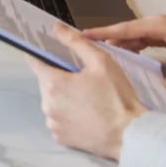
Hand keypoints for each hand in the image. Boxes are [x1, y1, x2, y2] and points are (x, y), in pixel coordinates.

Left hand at [26, 23, 145, 160]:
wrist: (131, 136)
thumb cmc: (116, 97)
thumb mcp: (101, 62)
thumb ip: (75, 42)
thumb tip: (56, 28)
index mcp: (52, 83)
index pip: (34, 61)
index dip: (40, 53)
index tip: (49, 51)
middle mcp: (46, 104)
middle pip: (46, 82)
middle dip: (59, 76)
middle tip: (82, 78)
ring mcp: (52, 123)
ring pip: (52, 101)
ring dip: (63, 96)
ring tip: (86, 98)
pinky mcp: (61, 138)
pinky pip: (58, 119)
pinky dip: (67, 114)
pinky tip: (85, 114)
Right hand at [85, 12, 165, 94]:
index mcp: (155, 25)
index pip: (123, 29)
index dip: (102, 32)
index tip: (82, 34)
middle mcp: (152, 25)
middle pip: (122, 32)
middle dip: (103, 38)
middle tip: (82, 48)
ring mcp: (156, 29)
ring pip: (130, 37)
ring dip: (116, 44)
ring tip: (98, 55)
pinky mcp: (161, 35)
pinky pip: (139, 40)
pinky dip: (130, 47)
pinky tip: (123, 57)